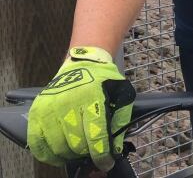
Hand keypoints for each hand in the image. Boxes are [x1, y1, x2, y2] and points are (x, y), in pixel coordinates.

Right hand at [27, 47, 134, 170]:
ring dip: (70, 155)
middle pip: (77, 144)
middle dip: (87, 154)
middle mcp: (69, 103)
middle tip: (92, 154)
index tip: (106, 163)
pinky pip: (38, 143)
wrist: (81, 64)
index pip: (96, 135)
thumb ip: (120, 120)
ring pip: (59, 147)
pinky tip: (60, 156)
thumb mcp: (121, 93)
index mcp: (92, 98)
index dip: (102, 155)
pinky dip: (49, 155)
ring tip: (79, 152)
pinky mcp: (37, 113)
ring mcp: (50, 109)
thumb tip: (115, 149)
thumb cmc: (103, 81)